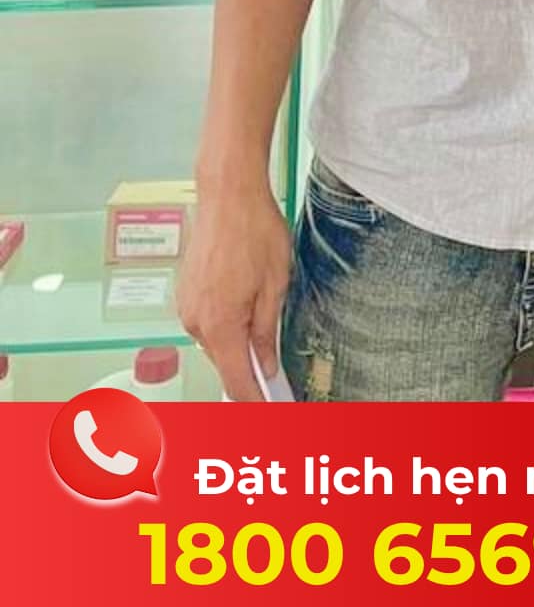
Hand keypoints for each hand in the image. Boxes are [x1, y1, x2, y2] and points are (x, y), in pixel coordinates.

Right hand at [176, 179, 290, 401]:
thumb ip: (267, 330)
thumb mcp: (276, 284)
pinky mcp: (185, 293)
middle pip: (224, 360)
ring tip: (264, 328)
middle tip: (275, 375)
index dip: (252, 399)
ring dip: (237, 339)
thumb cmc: (256, 233)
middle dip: (248, 367)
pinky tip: (245, 303)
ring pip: (216, 340)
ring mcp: (186, 307)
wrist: (227, 195)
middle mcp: (196, 322)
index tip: (268, 411)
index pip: (234, 378)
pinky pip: (208, 320)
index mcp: (220, 325)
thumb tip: (264, 364)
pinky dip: (226, 321)